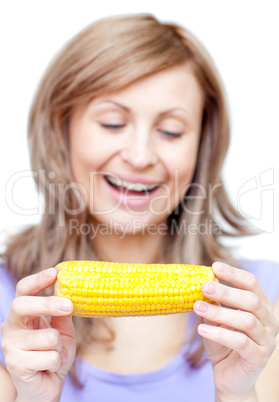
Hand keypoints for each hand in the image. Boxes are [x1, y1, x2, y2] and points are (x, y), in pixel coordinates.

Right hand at [1, 268, 75, 401]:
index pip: (23, 290)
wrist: (46, 388)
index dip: (37, 279)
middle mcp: (11, 326)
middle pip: (22, 305)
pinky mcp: (15, 364)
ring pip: (46, 336)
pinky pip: (48, 356)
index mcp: (23, 314)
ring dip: (59, 346)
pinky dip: (56, 361)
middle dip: (47, 304)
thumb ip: (63, 314)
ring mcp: (10, 345)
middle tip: (69, 305)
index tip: (54, 272)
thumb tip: (70, 294)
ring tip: (55, 354)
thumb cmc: (54, 354)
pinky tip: (49, 367)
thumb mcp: (63, 330)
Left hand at [193, 262, 278, 400]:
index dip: (233, 274)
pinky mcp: (259, 358)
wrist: (228, 377)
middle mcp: (268, 321)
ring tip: (198, 308)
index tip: (214, 267)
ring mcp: (266, 341)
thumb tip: (200, 284)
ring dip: (219, 313)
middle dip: (226, 292)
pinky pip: (241, 342)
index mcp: (260, 307)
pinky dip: (219, 334)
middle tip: (204, 287)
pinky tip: (202, 330)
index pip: (251, 284)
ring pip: (246, 321)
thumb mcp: (215, 320)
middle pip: (251, 300)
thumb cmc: (222, 343)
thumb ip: (212, 304)